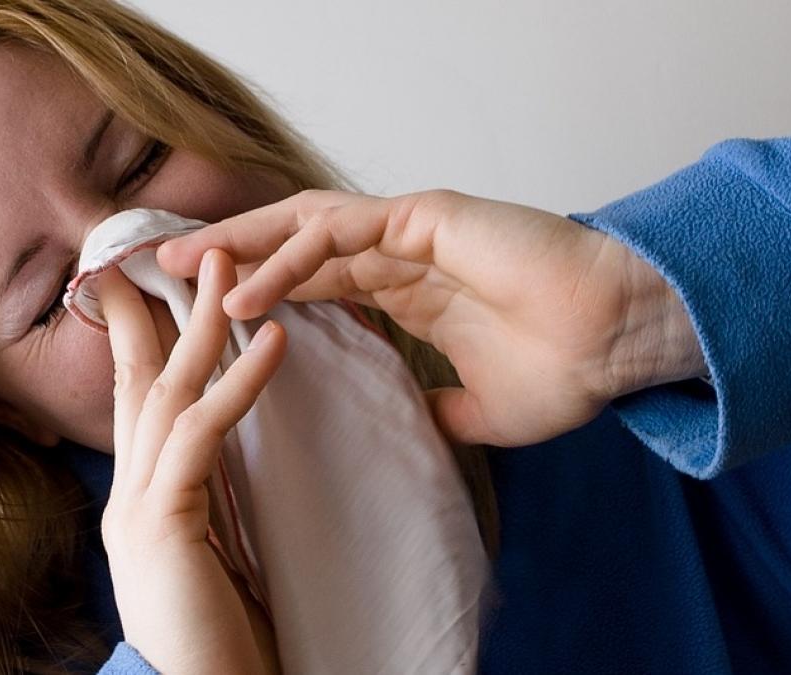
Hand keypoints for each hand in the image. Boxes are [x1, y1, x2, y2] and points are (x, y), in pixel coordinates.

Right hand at [100, 248, 285, 673]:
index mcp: (139, 497)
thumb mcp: (209, 556)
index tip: (159, 279)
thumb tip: (223, 459)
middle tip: (187, 246)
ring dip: (199, 322)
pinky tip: (274, 342)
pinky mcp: (164, 523)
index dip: (144, 332)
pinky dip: (238, 384)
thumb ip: (205, 502)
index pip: (137, 396)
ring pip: (165, 391)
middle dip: (159, 305)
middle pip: (140, 377)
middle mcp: (126, 492)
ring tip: (228, 265)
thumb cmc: (218, 638)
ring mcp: (136, 505)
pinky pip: (202, 436)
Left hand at [156, 189, 707, 446]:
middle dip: (228, 255)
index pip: (311, 280)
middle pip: (291, 245)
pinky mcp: (427, 219)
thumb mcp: (484, 408)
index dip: (257, 288)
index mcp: (405, 288)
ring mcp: (410, 231)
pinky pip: (341, 232)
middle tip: (167, 274)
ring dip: (240, 247)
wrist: (623, 342)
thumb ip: (443, 409)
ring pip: (303, 227)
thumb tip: (422, 425)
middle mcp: (398, 253)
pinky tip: (246, 289)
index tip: (202, 311)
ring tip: (182, 269)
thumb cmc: (570, 367)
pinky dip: (289, 258)